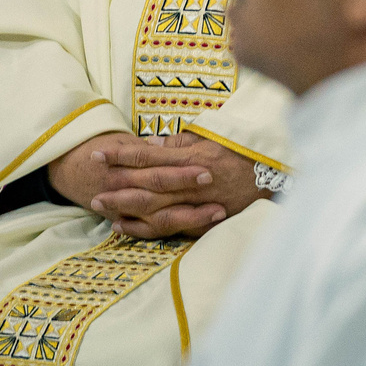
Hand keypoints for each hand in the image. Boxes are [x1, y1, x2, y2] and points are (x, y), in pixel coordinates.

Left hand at [85, 132, 262, 240]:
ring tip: (101, 207)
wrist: (274, 176)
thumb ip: (180, 142)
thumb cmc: (242, 151)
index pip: (148, 156)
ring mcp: (195, 203)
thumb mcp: (212, 137)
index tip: (98, 153)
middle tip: (91, 187)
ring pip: (152, 209)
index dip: (121, 155)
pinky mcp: (201, 220)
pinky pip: (167, 227)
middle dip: (116, 186)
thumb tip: (150, 145)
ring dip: (124, 208)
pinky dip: (143, 228)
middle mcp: (191, 182)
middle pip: (146, 185)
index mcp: (193, 157)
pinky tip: (123, 227)